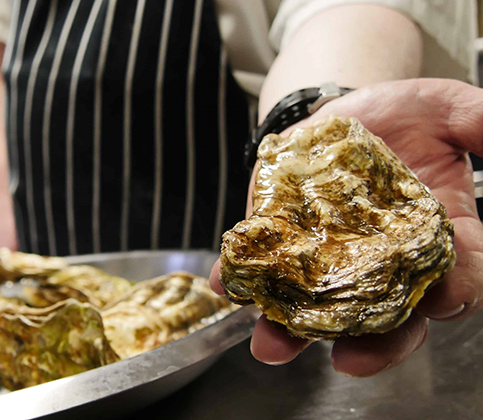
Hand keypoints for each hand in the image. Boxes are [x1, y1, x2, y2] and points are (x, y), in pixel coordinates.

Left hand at [210, 78, 482, 376]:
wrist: (339, 113)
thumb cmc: (400, 117)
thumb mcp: (443, 108)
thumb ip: (476, 121)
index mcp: (437, 240)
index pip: (458, 279)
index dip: (456, 295)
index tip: (444, 301)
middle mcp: (384, 265)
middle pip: (387, 320)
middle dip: (372, 345)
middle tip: (351, 360)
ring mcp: (330, 262)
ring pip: (318, 312)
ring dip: (292, 334)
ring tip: (271, 344)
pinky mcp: (284, 245)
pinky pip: (262, 271)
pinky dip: (239, 281)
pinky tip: (224, 285)